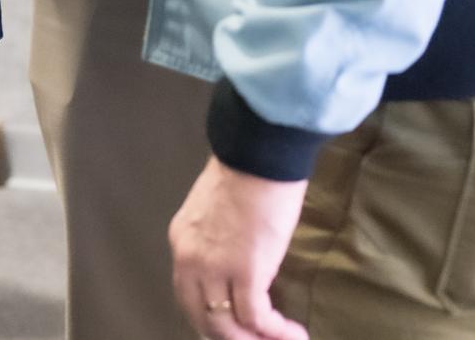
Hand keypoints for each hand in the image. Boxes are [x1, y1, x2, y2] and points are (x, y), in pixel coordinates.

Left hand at [170, 157, 308, 339]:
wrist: (259, 153)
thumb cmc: (246, 169)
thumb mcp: (215, 206)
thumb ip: (217, 236)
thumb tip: (236, 255)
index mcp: (182, 241)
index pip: (189, 295)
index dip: (213, 316)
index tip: (236, 326)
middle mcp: (190, 260)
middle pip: (204, 319)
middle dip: (233, 338)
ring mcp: (216, 269)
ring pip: (228, 327)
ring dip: (256, 339)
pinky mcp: (246, 272)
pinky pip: (257, 317)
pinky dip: (275, 331)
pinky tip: (293, 332)